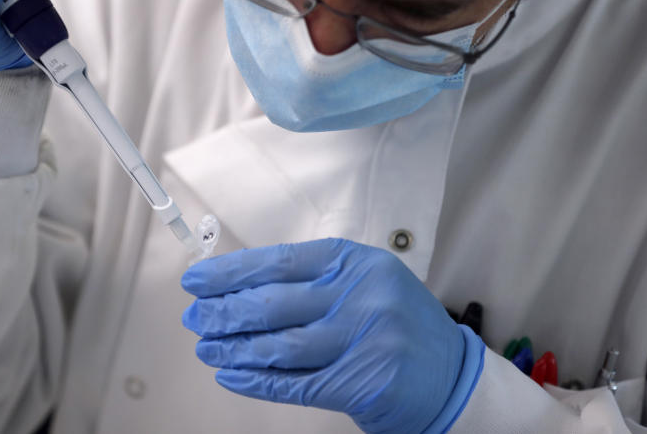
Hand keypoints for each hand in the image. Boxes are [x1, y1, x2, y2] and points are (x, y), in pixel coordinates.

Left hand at [181, 238, 484, 433]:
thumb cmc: (397, 322)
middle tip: (194, 318)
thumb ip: (312, 280)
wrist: (452, 376)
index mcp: (355, 262)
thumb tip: (239, 286)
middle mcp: (360, 296)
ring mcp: (363, 341)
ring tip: (206, 348)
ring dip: (233, 349)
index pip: (279, 261)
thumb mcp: (365, 282)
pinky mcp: (361, 383)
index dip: (231, 272)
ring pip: (278, 346)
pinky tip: (231, 375)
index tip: (197, 279)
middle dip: (224, 312)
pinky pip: (294, 383)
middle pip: (272, 304)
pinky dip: (256, 381)